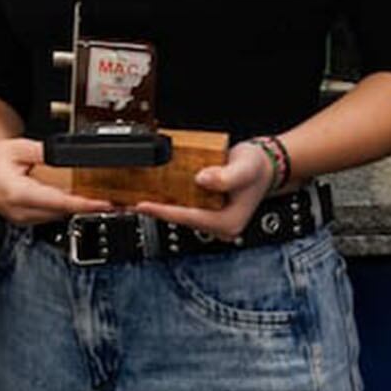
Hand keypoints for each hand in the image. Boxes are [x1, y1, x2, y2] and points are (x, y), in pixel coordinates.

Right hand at [0, 136, 114, 225]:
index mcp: (18, 194)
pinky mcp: (25, 220)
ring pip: (59, 216)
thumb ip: (46, 152)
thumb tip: (70, 154)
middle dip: (88, 206)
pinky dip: (65, 208)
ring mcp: (23, 219)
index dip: (85, 204)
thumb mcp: (18, 148)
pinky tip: (78, 200)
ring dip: (78, 208)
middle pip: (63, 212)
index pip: (59, 202)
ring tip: (102, 199)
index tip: (106, 203)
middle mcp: (21, 212)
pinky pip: (51, 216)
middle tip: (116, 200)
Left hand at [133, 139, 273, 240]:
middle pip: (179, 218)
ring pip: (177, 213)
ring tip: (130, 199)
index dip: (163, 211)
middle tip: (126, 203)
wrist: (264, 165)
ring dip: (156, 206)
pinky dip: (165, 199)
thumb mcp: (244, 168)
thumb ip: (226, 176)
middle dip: (153, 210)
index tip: (142, 205)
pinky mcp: (205, 211)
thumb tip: (202, 180)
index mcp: (227, 222)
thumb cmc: (256, 167)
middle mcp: (217, 225)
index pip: (188, 217)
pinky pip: (181, 206)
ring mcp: (210, 219)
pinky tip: (149, 192)